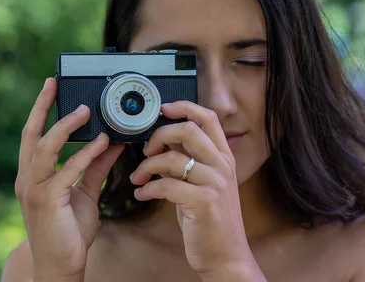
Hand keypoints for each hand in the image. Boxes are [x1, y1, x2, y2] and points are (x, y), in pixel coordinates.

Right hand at [15, 78, 124, 279]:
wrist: (62, 265)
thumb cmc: (69, 231)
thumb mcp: (84, 192)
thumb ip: (95, 166)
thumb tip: (111, 141)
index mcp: (33, 175)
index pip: (33, 135)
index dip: (40, 110)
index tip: (50, 88)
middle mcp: (27, 179)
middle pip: (30, 134)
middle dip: (41, 106)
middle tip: (55, 84)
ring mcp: (34, 190)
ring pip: (44, 148)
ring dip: (65, 126)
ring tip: (86, 110)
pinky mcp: (46, 201)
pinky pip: (66, 170)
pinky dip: (84, 154)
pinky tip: (102, 142)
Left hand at [129, 101, 253, 275]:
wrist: (225, 256)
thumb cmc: (210, 221)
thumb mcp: (202, 185)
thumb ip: (188, 162)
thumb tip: (163, 143)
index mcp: (224, 158)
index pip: (208, 118)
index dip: (185, 107)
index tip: (164, 109)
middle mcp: (222, 166)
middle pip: (188, 130)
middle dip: (160, 135)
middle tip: (147, 149)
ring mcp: (215, 183)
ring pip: (172, 158)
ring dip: (147, 166)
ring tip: (139, 177)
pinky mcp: (203, 202)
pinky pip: (166, 185)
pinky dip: (148, 188)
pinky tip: (142, 194)